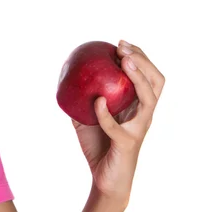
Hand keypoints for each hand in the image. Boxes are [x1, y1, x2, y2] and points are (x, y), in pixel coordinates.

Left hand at [72, 40, 164, 204]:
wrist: (104, 179)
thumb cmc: (98, 145)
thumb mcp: (86, 115)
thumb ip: (80, 97)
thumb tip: (63, 75)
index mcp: (139, 105)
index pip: (149, 75)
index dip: (140, 56)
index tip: (120, 43)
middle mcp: (144, 114)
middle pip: (157, 80)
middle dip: (143, 60)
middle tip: (122, 48)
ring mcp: (139, 128)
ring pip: (149, 98)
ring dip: (138, 77)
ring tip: (123, 62)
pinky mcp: (128, 142)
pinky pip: (116, 125)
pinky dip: (106, 112)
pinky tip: (97, 101)